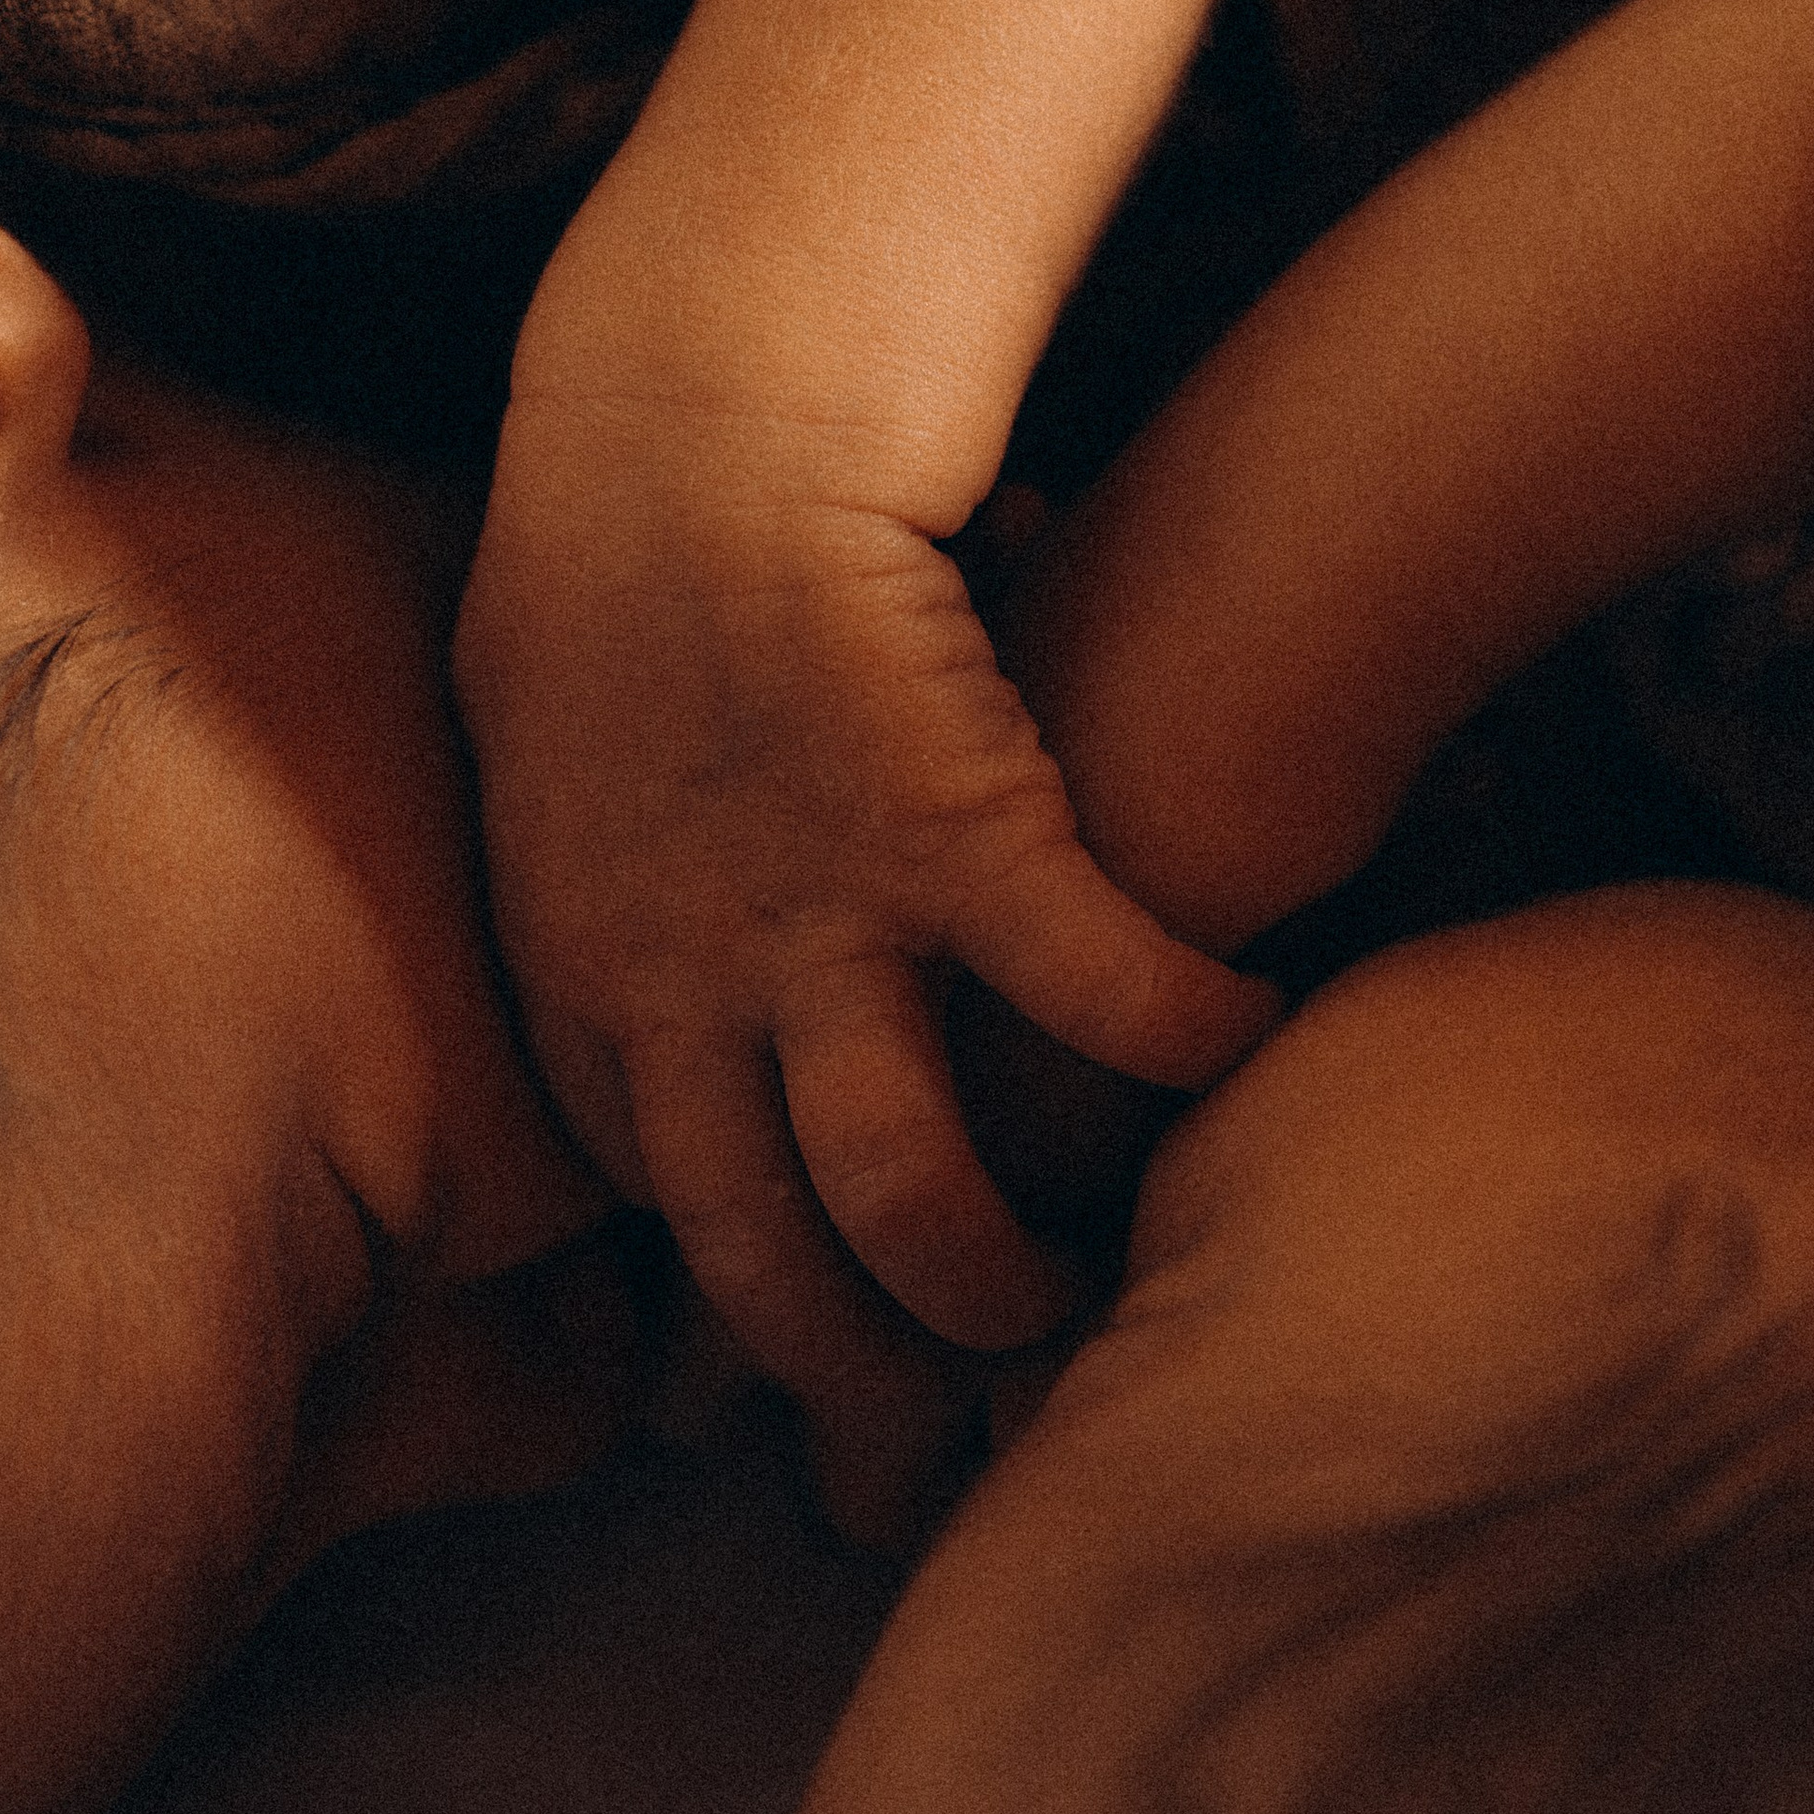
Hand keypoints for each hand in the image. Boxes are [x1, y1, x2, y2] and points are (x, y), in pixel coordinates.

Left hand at [452, 399, 1278, 1536]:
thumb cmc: (632, 525)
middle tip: (931, 1422)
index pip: (646, 1180)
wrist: (696, 391)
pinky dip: (1179, 1029)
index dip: (727, 1277)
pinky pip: (1093, 988)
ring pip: (902, 1180)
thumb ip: (615, 853)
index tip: (793, 1325)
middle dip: (850, 1363)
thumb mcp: (562, 724)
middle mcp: (673, 972)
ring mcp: (811, 914)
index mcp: (573, 949)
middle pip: (757, 1242)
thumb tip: (677, 900)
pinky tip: (1250, 1037)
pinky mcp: (956, 824)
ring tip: (1072, 1305)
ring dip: (994, 1269)